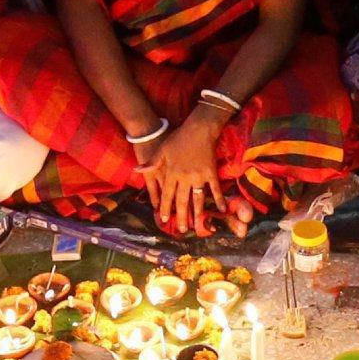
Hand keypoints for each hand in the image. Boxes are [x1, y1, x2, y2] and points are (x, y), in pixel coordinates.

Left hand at [141, 109, 222, 233]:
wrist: (199, 129)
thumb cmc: (178, 138)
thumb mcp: (161, 149)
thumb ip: (151, 163)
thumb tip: (137, 171)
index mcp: (172, 173)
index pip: (167, 195)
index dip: (165, 208)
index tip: (163, 219)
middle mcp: (185, 178)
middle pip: (182, 201)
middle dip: (181, 216)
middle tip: (181, 230)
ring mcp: (199, 176)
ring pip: (198, 199)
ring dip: (197, 213)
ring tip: (197, 226)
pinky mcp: (211, 173)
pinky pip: (215, 188)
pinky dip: (219, 199)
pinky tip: (221, 210)